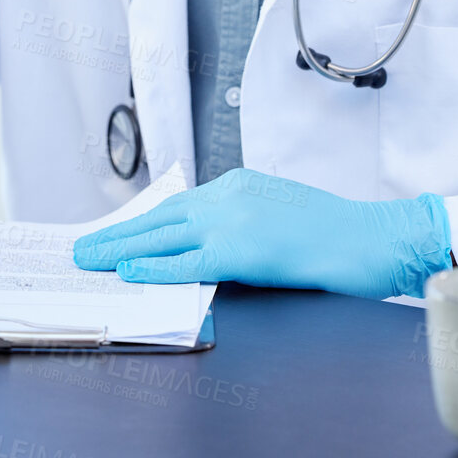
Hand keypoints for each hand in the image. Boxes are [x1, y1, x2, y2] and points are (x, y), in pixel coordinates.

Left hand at [72, 168, 452, 299]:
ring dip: (119, 249)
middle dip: (118, 233)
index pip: (178, 205)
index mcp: (240, 185)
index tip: (115, 232)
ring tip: (88, 259)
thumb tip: (208, 251)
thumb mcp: (281, 217)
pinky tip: (126, 271)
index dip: (142, 222)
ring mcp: (234, 220)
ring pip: (162, 235)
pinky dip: (152, 266)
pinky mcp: (241, 249)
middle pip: (160, 216)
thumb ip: (244, 226)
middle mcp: (231, 195)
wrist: (375, 239)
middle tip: (82, 246)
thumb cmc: (339, 236)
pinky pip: (185, 261)